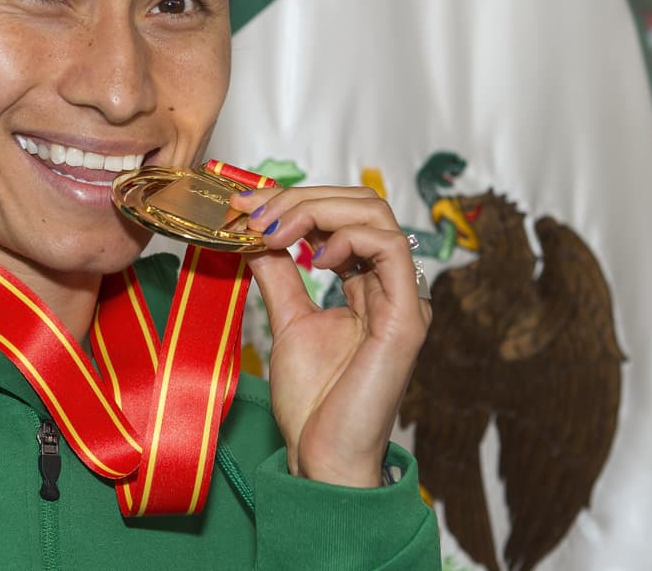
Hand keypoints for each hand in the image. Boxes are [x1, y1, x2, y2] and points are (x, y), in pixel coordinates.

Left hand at [229, 185, 430, 486]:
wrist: (321, 455)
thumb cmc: (312, 402)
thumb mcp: (286, 319)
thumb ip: (278, 273)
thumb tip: (256, 232)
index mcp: (366, 284)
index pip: (342, 214)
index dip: (295, 200)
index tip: (245, 203)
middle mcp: (390, 285)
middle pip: (362, 204)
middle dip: (302, 197)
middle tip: (255, 211)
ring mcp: (403, 299)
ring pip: (377, 215)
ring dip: (317, 209)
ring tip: (276, 230)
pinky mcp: (406, 319)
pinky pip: (391, 250)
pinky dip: (349, 237)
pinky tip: (316, 255)